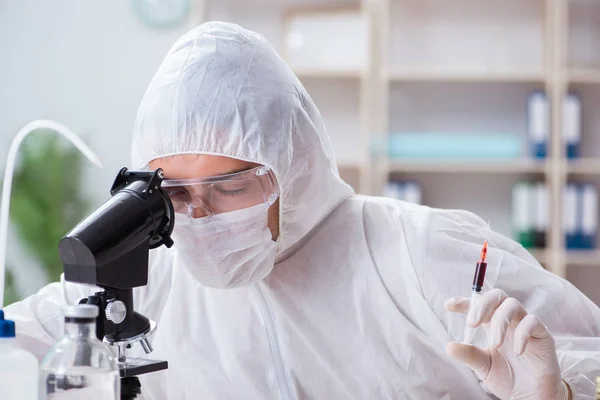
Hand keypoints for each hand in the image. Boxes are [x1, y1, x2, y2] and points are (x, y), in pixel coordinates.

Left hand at [445, 289, 570, 399]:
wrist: (531, 396)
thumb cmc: (508, 377)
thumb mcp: (483, 366)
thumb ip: (468, 354)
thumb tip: (448, 346)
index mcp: (492, 324)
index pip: (479, 305)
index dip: (464, 302)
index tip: (448, 305)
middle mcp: (508, 320)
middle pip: (497, 296)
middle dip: (482, 304)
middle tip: (472, 323)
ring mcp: (525, 325)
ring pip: (513, 305)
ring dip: (500, 321)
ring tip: (495, 343)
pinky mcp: (543, 335)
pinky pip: (533, 322)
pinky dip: (522, 334)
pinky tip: (516, 351)